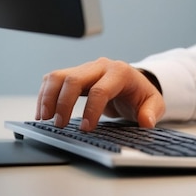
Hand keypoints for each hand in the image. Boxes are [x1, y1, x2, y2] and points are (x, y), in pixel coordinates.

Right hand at [36, 57, 165, 130]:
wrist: (132, 83)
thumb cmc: (140, 94)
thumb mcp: (153, 103)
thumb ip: (152, 112)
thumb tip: (147, 122)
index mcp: (120, 73)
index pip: (101, 89)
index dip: (91, 110)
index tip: (86, 128)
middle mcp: (101, 67)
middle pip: (74, 79)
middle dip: (64, 103)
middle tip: (60, 125)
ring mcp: (85, 68)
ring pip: (59, 76)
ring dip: (48, 97)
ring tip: (45, 119)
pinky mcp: (74, 74)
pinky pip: (52, 80)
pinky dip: (44, 95)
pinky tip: (43, 112)